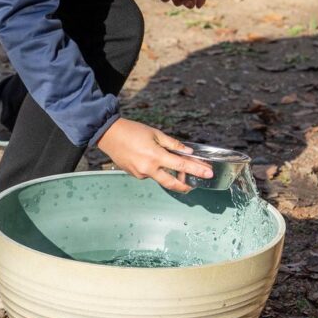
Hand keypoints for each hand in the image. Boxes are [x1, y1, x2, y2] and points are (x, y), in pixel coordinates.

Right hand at [97, 118, 212, 193]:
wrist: (108, 135)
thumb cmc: (132, 130)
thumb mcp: (155, 133)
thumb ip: (172, 144)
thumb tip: (187, 152)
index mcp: (155, 156)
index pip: (181, 165)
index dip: (197, 169)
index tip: (208, 172)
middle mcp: (148, 169)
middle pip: (172, 183)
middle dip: (185, 186)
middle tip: (195, 185)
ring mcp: (140, 174)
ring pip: (160, 178)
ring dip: (170, 175)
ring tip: (176, 167)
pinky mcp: (134, 174)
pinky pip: (150, 174)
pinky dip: (156, 169)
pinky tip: (152, 159)